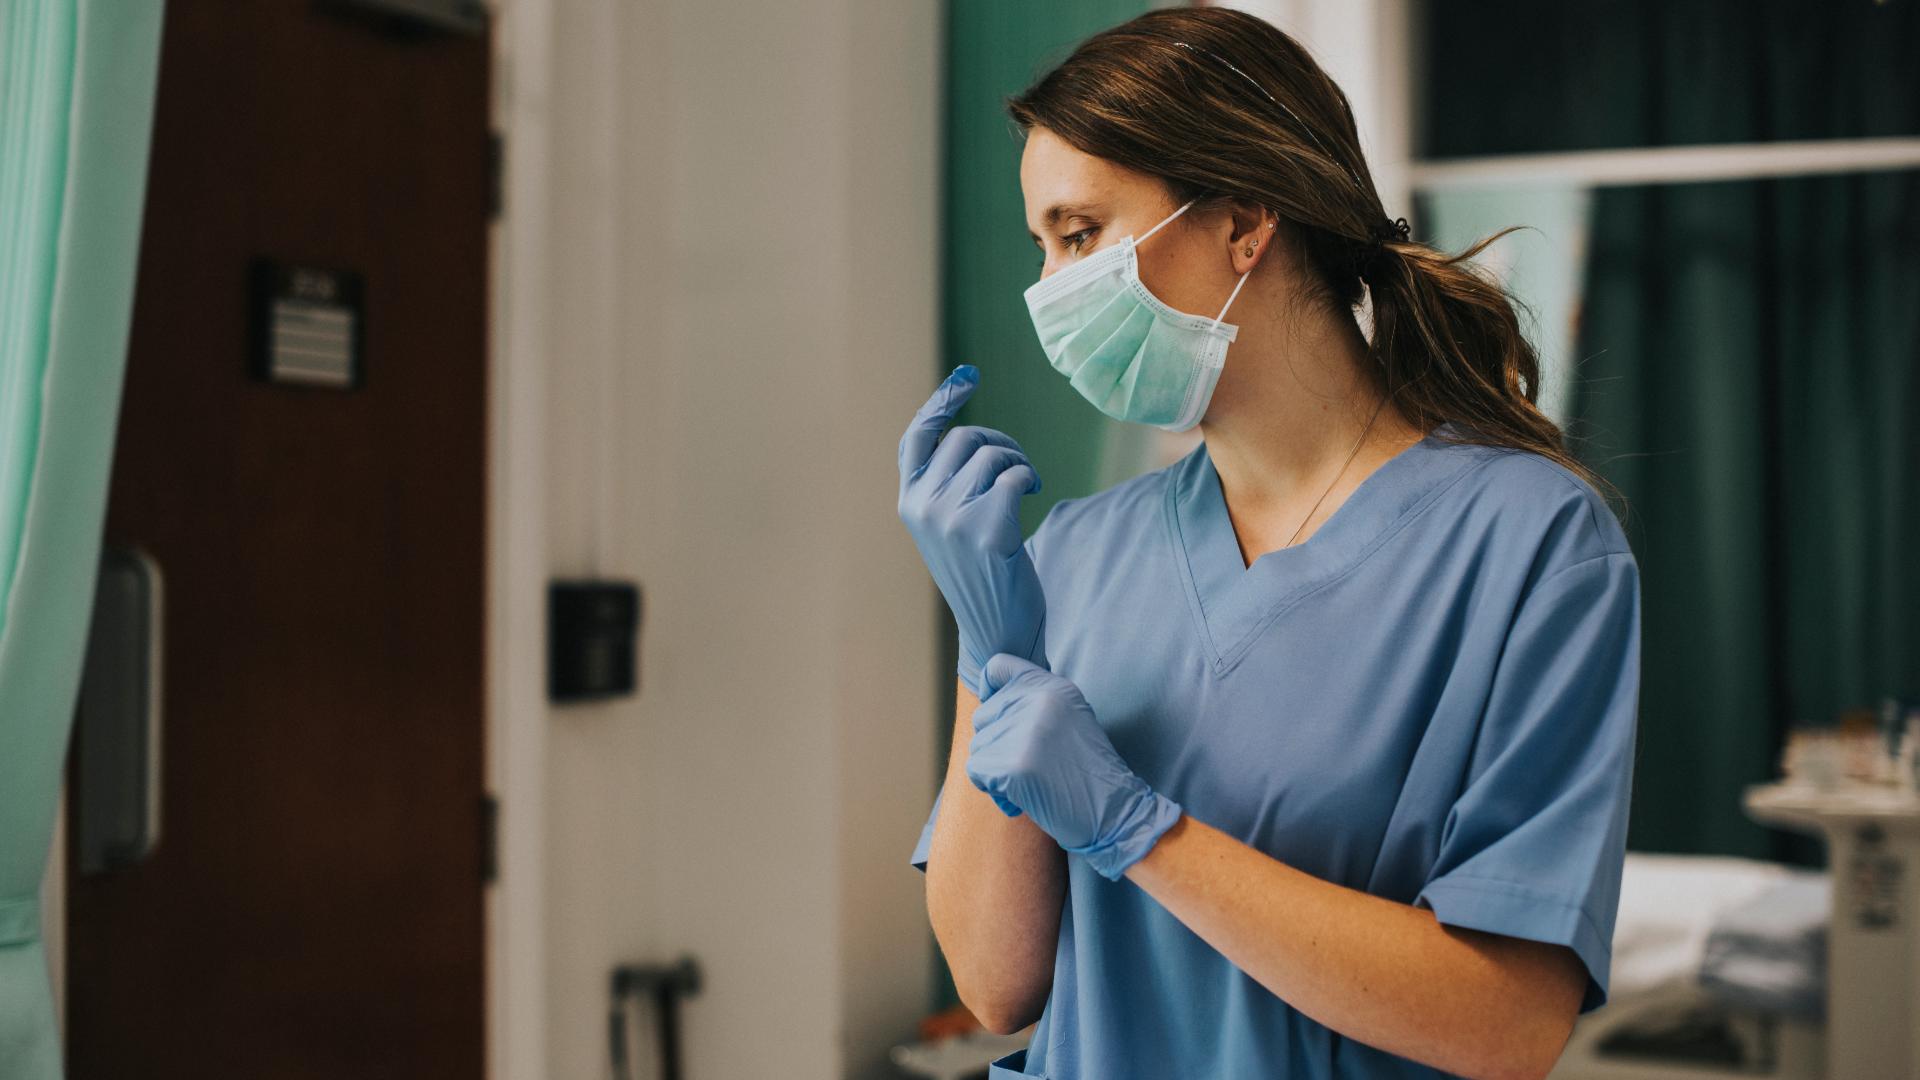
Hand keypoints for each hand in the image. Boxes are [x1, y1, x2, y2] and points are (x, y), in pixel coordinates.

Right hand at [896, 365, 1047, 696]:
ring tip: (1026, 485)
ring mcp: (951, 518)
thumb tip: (971, 433)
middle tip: (1019, 466)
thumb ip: (946, 485)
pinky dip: (1028, 478)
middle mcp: (923, 507)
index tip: (968, 376)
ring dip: (1018, 462)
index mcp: (909, 503)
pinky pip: (1014, 475)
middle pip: (965, 439)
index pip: (916, 438)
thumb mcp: (950, 525)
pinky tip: (1032, 495)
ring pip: (992, 454)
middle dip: (1000, 442)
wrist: (998, 629)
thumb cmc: (982, 573)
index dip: (941, 403)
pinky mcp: (986, 529)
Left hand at [966, 654, 1183, 881]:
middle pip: (983, 716)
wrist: (1115, 812)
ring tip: (1031, 783)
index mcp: (1053, 686)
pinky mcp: (1014, 765)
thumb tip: (986, 701)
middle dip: (996, 745)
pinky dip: (994, 790)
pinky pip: (978, 772)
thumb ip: (1033, 703)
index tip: (999, 716)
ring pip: (978, 747)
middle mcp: (1038, 700)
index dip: (989, 690)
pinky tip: (1021, 799)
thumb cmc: (1088, 773)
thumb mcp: (1070, 718)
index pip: (998, 666)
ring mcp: (1026, 732)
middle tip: (1029, 766)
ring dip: (995, 771)